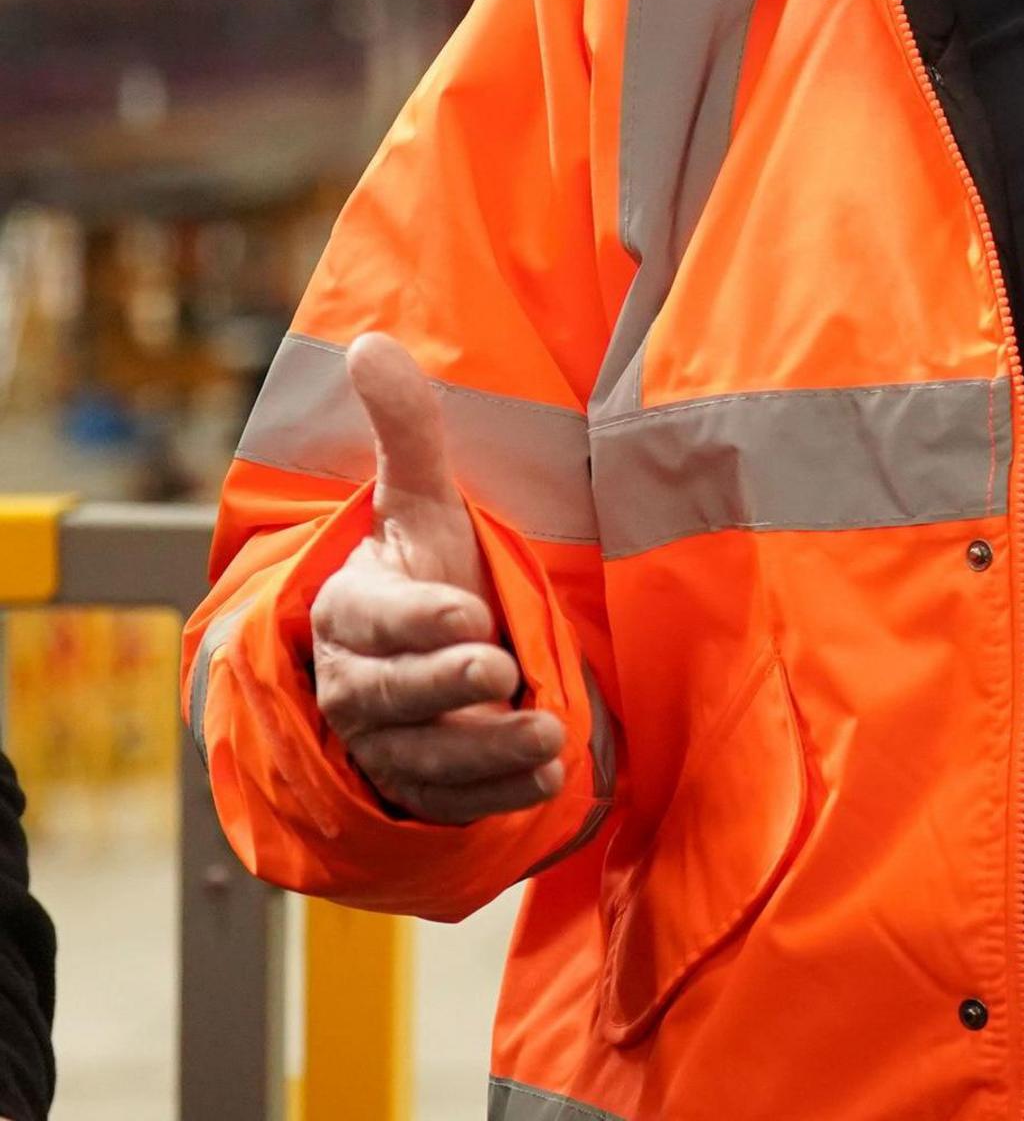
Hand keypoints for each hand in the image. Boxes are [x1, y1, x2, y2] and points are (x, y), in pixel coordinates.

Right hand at [306, 333, 565, 823]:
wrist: (426, 657)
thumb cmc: (425, 570)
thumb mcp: (424, 502)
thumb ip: (406, 433)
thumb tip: (369, 343)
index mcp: (354, 610)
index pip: (375, 620)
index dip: (417, 621)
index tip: (466, 614)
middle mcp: (362, 684)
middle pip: (392, 694)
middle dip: (445, 686)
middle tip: (500, 669)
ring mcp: (392, 742)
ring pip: (426, 756)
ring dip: (484, 752)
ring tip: (546, 737)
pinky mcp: (425, 787)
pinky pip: (455, 800)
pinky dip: (499, 795)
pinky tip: (548, 779)